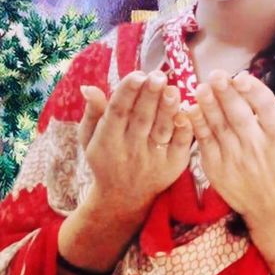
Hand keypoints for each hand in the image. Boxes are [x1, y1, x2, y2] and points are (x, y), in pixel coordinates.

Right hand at [77, 69, 193, 221]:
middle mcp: (130, 150)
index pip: (117, 112)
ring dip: (168, 109)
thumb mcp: (90, 138)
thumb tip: (88, 87)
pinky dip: (184, 130)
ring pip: (161, 130)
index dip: (127, 93)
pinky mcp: (172, 167)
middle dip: (150, 96)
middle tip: (158, 75)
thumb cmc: (105, 159)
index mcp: (107, 140)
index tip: (137, 74)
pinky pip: (179, 146)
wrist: (123, 199)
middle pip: (141, 119)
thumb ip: (93, 113)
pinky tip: (186, 113)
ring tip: (173, 89)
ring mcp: (152, 160)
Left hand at [184, 69, 274, 230]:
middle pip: (239, 115)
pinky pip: (205, 143)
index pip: (266, 107)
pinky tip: (192, 109)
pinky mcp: (217, 169)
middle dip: (226, 94)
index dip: (253, 90)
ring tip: (200, 88)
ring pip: (219, 127)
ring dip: (208, 106)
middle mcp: (258, 146)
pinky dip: (198, 126)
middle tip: (215, 75)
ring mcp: (235, 159)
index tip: (241, 76)